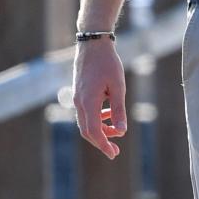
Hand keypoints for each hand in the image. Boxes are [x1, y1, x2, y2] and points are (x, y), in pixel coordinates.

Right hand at [73, 40, 127, 160]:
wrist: (93, 45)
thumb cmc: (108, 64)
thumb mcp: (118, 87)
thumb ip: (119, 110)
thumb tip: (121, 132)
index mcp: (88, 102)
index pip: (94, 131)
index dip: (103, 145)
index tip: (113, 154)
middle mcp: (79, 102)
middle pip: (87, 131)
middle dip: (101, 142)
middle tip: (115, 151)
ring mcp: (77, 98)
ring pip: (86, 122)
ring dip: (100, 130)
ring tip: (116, 132)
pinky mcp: (79, 93)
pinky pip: (86, 113)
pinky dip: (97, 118)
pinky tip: (109, 114)